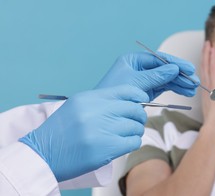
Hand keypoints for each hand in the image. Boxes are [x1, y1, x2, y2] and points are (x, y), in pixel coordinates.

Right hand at [19, 85, 147, 181]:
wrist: (42, 153)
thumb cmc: (61, 131)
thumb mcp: (77, 106)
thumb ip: (102, 101)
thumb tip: (131, 102)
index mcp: (90, 98)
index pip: (127, 91)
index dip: (139, 97)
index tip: (142, 102)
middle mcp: (97, 111)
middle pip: (135, 109)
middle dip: (139, 116)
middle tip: (135, 122)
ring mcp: (102, 130)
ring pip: (136, 126)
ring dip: (135, 131)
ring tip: (127, 135)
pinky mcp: (107, 148)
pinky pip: (133, 142)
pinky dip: (133, 143)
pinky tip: (124, 144)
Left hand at [96, 51, 198, 100]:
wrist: (103, 114)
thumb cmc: (113, 95)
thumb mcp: (135, 83)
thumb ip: (155, 76)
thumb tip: (174, 69)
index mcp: (134, 60)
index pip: (159, 59)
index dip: (175, 63)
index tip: (189, 68)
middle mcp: (140, 68)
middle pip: (165, 69)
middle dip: (180, 75)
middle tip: (194, 81)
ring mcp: (144, 80)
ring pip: (166, 79)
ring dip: (180, 83)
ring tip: (192, 89)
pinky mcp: (147, 91)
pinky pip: (164, 87)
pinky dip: (175, 89)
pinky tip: (185, 91)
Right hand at [201, 41, 214, 131]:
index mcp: (207, 92)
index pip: (206, 75)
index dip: (205, 64)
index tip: (207, 56)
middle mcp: (206, 87)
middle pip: (204, 67)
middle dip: (205, 55)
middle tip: (206, 45)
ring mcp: (210, 85)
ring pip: (207, 65)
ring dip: (207, 53)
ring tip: (208, 43)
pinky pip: (212, 68)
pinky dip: (211, 58)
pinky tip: (213, 49)